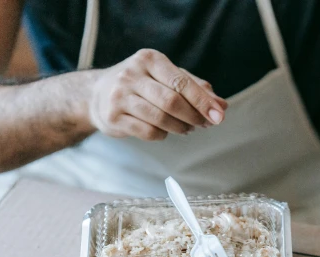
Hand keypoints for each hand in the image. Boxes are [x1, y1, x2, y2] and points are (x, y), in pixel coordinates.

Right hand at [87, 49, 227, 140]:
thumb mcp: (167, 78)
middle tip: (204, 124)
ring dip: (181, 127)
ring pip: (161, 118)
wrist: (97, 95)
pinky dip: (163, 135)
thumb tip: (222, 106)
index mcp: (149, 59)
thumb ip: (195, 88)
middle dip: (194, 116)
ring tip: (187, 128)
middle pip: (172, 101)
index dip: (203, 101)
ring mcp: (119, 96)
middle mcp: (131, 74)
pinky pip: (148, 132)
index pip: (181, 82)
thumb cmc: (143, 85)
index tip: (220, 116)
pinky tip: (165, 130)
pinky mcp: (113, 117)